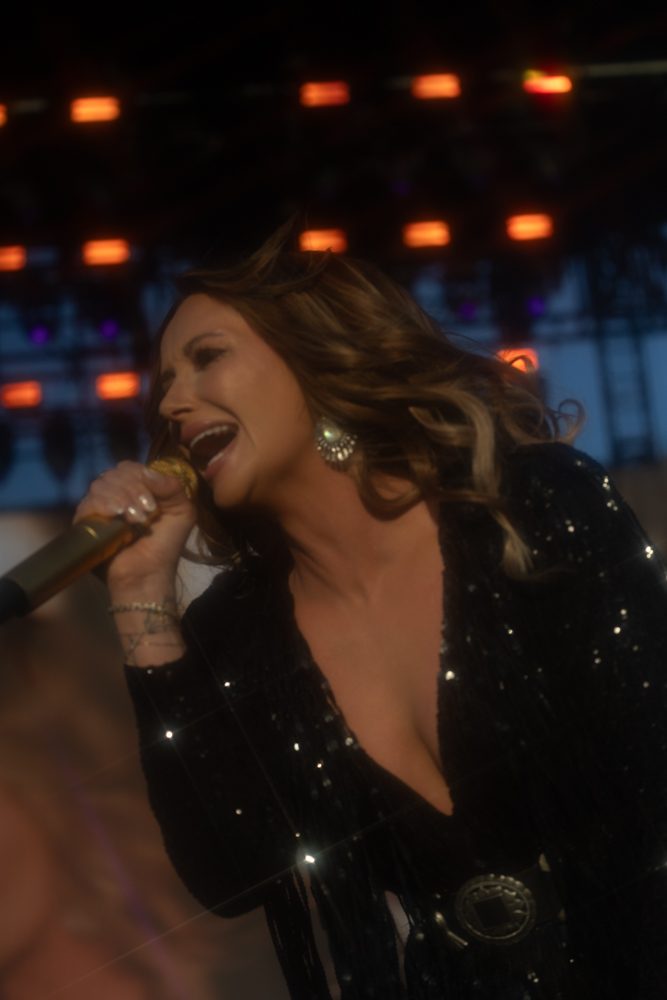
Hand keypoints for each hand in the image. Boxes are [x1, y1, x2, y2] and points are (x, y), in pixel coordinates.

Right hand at [74, 461, 196, 590]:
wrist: (147, 574)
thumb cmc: (165, 545)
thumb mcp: (182, 512)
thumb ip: (172, 486)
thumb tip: (147, 472)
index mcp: (136, 489)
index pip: (130, 468)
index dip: (140, 477)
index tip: (153, 501)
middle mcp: (115, 495)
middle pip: (115, 473)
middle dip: (134, 490)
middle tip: (147, 513)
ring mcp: (98, 508)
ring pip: (101, 485)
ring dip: (122, 499)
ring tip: (135, 520)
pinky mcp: (85, 522)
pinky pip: (88, 502)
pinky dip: (104, 505)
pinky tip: (117, 517)